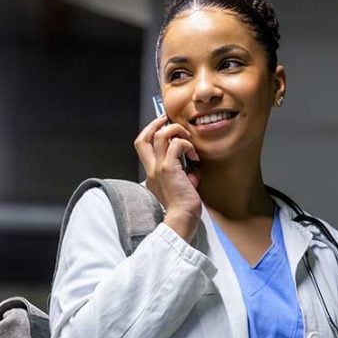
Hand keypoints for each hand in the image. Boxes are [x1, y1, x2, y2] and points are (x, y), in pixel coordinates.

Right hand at [134, 114, 201, 240]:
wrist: (182, 218)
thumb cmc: (184, 207)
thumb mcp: (180, 186)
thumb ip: (183, 173)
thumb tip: (192, 166)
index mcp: (152, 175)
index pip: (143, 147)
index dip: (151, 133)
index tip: (163, 126)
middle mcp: (151, 169)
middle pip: (142, 138)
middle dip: (155, 124)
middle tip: (167, 119)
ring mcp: (158, 168)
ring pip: (160, 135)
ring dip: (176, 131)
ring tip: (187, 139)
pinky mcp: (169, 169)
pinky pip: (176, 145)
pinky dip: (187, 145)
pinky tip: (194, 156)